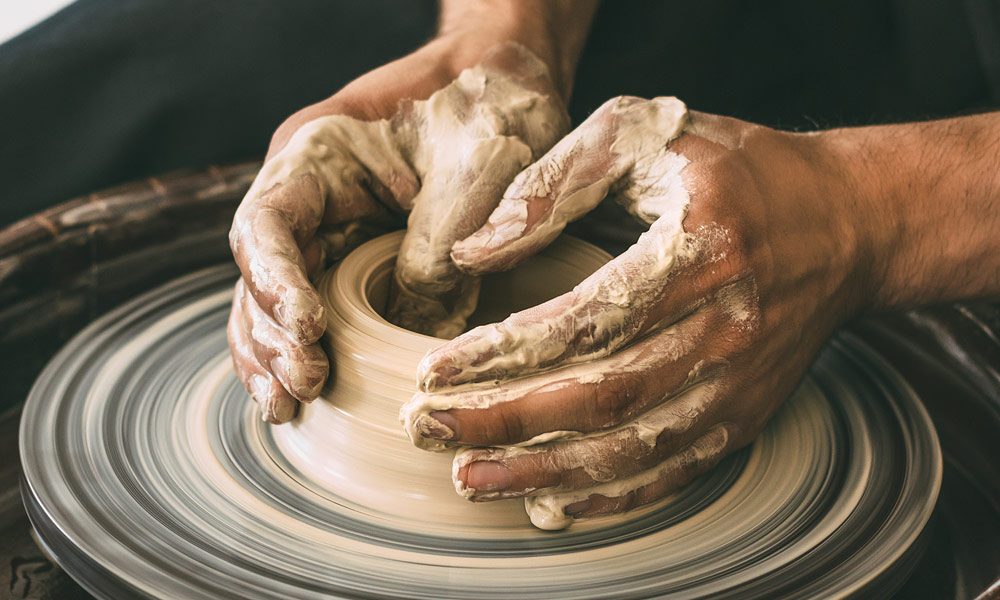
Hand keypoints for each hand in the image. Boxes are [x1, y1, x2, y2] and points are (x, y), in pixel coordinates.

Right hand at [227, 33, 576, 421]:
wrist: (510, 85)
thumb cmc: (490, 107)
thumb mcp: (476, 168)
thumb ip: (438, 243)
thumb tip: (413, 326)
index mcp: (318, 154)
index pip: (268, 221)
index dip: (275, 280)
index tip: (309, 328)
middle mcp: (310, 196)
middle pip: (258, 273)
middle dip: (274, 334)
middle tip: (306, 383)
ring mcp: (329, 231)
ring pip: (273, 301)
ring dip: (276, 356)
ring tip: (289, 406)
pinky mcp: (355, 263)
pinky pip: (315, 313)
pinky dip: (304, 353)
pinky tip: (303, 399)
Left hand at [402, 96, 876, 527]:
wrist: (845, 222)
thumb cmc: (735, 169)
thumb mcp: (646, 133)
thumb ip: (555, 184)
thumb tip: (473, 252)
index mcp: (697, 250)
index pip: (585, 319)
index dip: (503, 353)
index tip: (433, 371)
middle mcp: (724, 327)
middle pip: (600, 397)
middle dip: (504, 422)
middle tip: (426, 430)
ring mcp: (738, 382)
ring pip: (631, 447)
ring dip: (543, 473)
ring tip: (468, 478)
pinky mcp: (744, 414)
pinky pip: (672, 470)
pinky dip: (609, 497)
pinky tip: (549, 504)